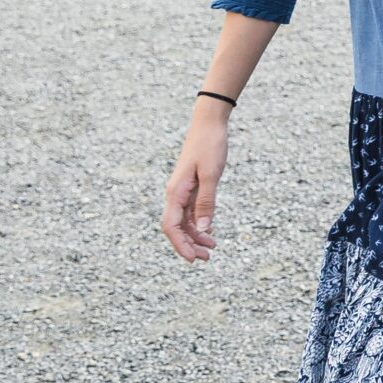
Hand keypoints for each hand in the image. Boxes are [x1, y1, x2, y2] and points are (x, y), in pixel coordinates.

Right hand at [160, 106, 229, 262]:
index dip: (180, 245)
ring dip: (195, 236)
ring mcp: (183, 191)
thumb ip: (206, 202)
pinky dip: (199, 223)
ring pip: (184, 221)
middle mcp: (175, 194)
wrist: (209, 124)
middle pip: (176, 228)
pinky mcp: (192, 187)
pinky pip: (191, 211)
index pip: (171, 226)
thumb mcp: (212, 174)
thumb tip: (201, 229)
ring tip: (212, 248)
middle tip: (207, 259)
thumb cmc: (210, 146)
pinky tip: (210, 231)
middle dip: (189, 245)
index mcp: (175, 192)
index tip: (193, 259)